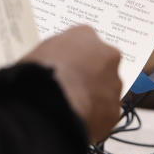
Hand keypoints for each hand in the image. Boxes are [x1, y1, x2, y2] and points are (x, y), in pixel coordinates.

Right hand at [21, 25, 121, 142]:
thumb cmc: (40, 72)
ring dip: (92, 96)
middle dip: (89, 75)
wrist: (49, 102)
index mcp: (85, 35)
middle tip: (69, 86)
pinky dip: (93, 116)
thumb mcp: (39, 51)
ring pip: (105, 90)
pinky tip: (75, 118)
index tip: (65, 65)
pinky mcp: (113, 110)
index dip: (73, 56)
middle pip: (101, 64)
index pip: (83, 41)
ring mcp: (113, 84)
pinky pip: (104, 113)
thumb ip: (55, 53)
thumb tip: (52, 63)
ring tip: (69, 105)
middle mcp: (107, 56)